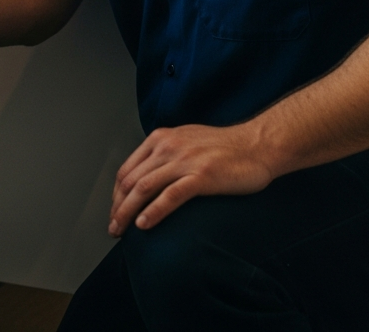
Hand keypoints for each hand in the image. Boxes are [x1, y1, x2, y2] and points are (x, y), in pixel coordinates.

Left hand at [108, 123, 273, 235]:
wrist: (256, 145)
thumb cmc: (224, 147)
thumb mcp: (186, 141)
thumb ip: (165, 154)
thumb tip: (147, 176)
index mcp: (161, 138)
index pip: (127, 169)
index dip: (116, 194)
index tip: (114, 211)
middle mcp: (167, 146)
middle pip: (131, 180)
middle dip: (117, 207)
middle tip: (113, 228)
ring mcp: (184, 160)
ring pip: (144, 188)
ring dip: (128, 213)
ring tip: (121, 231)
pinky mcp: (201, 176)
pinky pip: (170, 196)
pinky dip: (153, 211)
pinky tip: (143, 225)